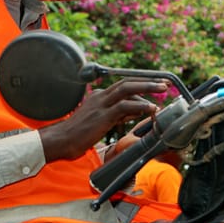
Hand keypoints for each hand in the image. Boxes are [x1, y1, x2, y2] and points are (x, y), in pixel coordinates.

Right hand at [38, 78, 166, 161]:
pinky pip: (125, 106)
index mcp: (98, 96)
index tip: (155, 86)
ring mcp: (101, 104)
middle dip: (148, 81)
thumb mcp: (101, 121)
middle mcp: (100, 96)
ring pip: (128, 88)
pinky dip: (140, 105)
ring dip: (147, 87)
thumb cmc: (77, 135)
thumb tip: (137, 110)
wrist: (59, 141)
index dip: (141, 85)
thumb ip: (118, 114)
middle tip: (164, 83)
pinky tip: (151, 108)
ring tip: (162, 90)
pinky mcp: (103, 115)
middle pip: (127, 82)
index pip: (123, 86)